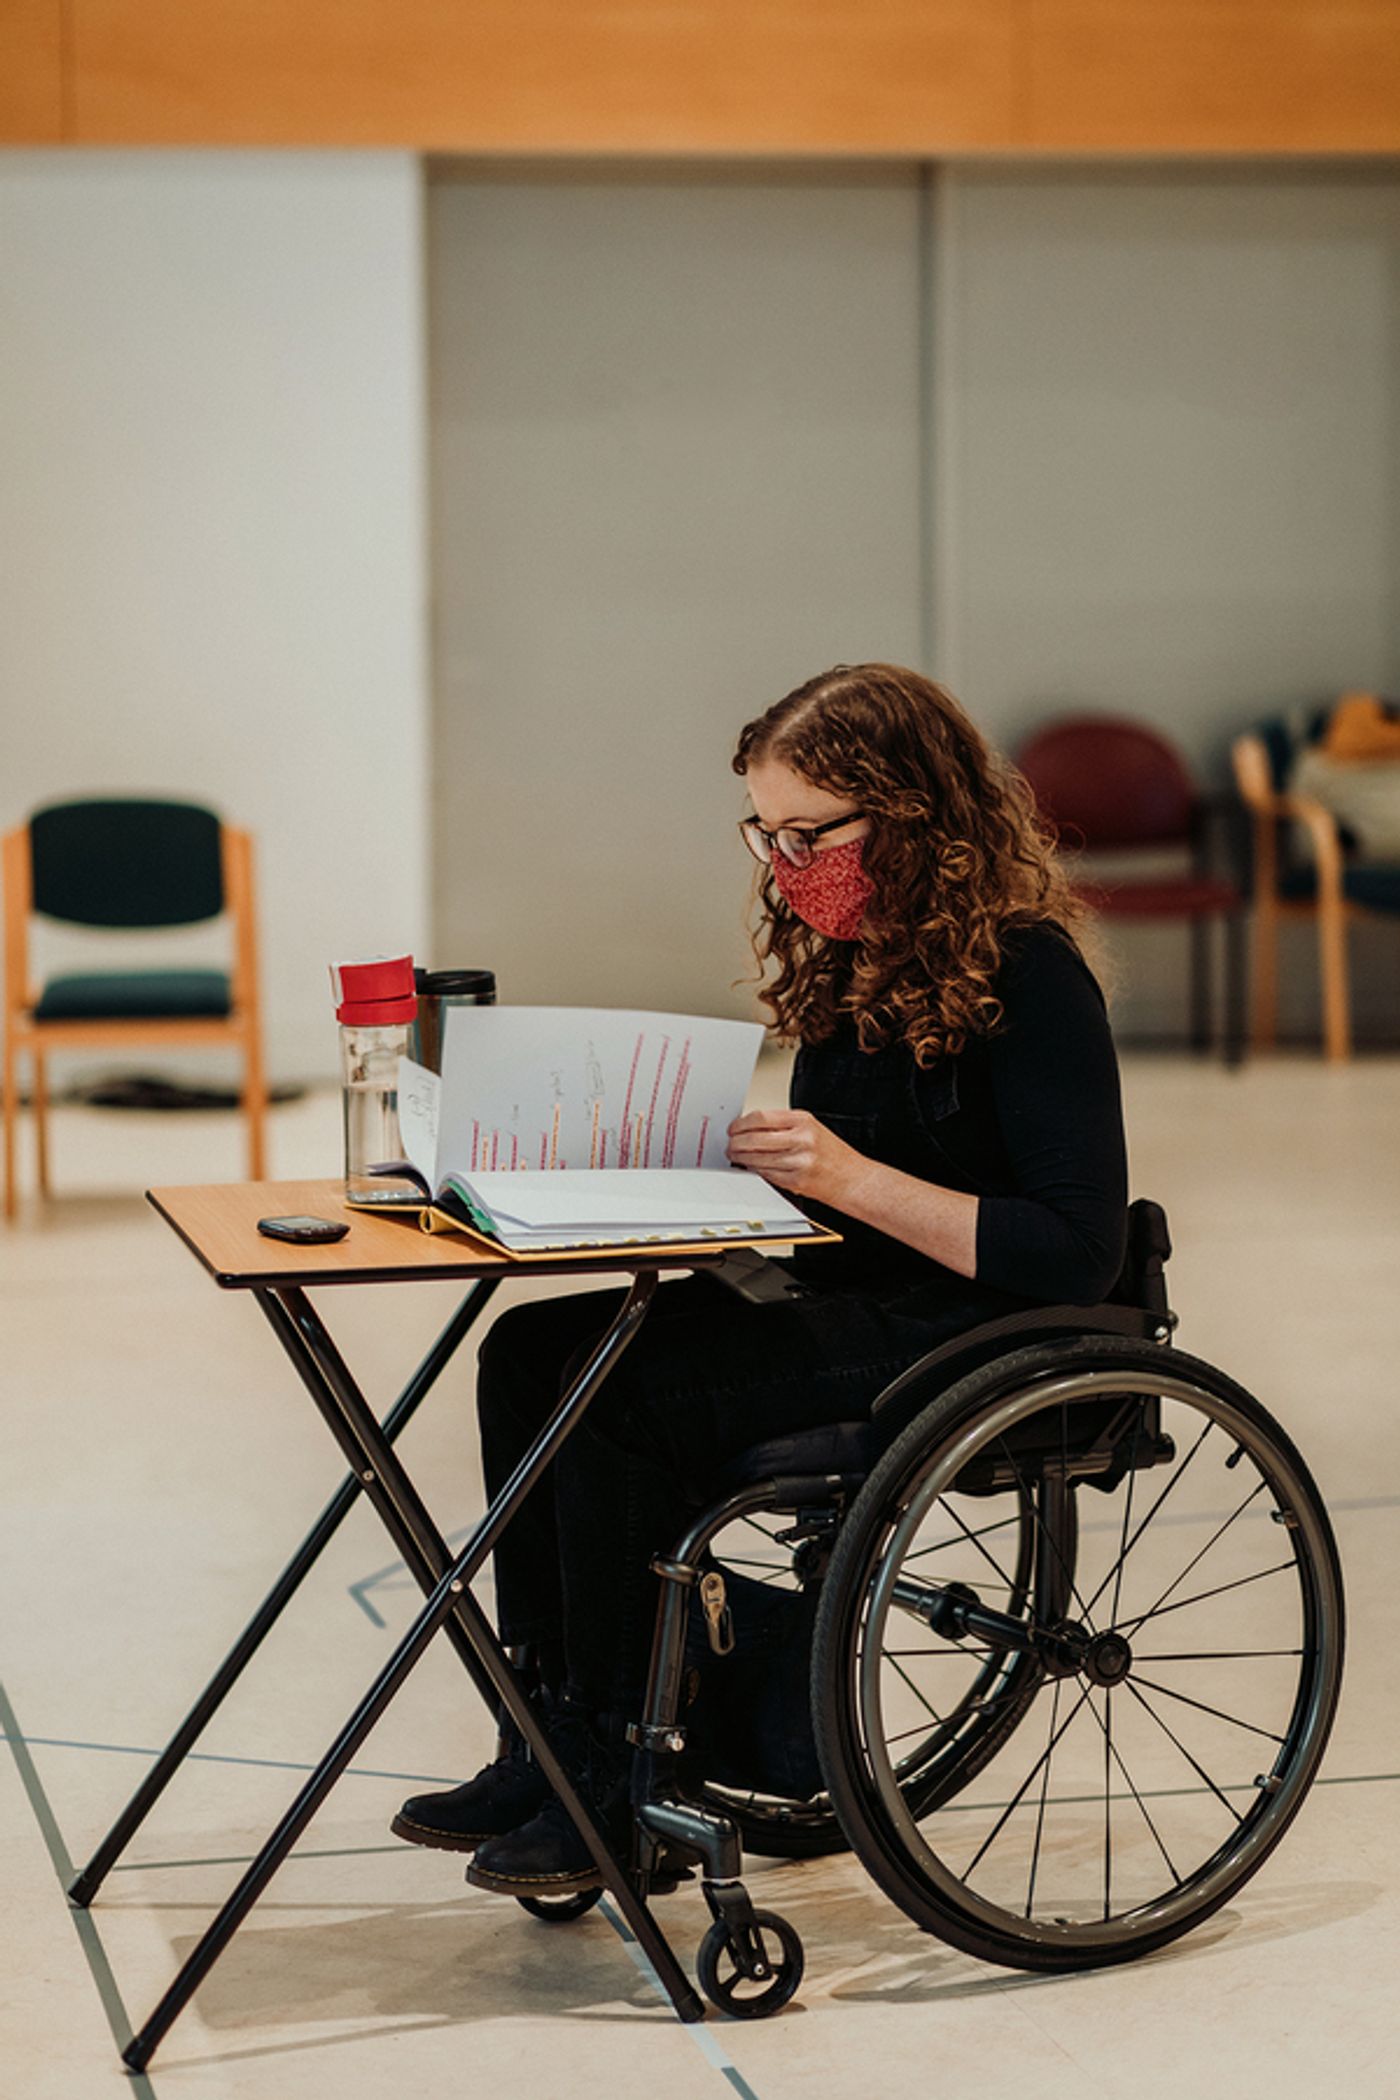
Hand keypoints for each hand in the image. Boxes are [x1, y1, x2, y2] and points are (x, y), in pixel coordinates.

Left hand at [725, 1108, 859, 1202]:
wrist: (853, 1178)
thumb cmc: (833, 1154)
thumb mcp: (812, 1128)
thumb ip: (784, 1125)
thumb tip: (751, 1127)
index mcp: (803, 1121)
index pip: (761, 1117)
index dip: (741, 1124)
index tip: (734, 1128)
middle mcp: (801, 1139)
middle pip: (754, 1138)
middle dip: (736, 1142)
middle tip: (730, 1144)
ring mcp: (798, 1161)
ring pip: (757, 1158)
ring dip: (741, 1158)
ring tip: (736, 1156)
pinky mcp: (796, 1180)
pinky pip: (766, 1174)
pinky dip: (755, 1171)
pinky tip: (751, 1167)